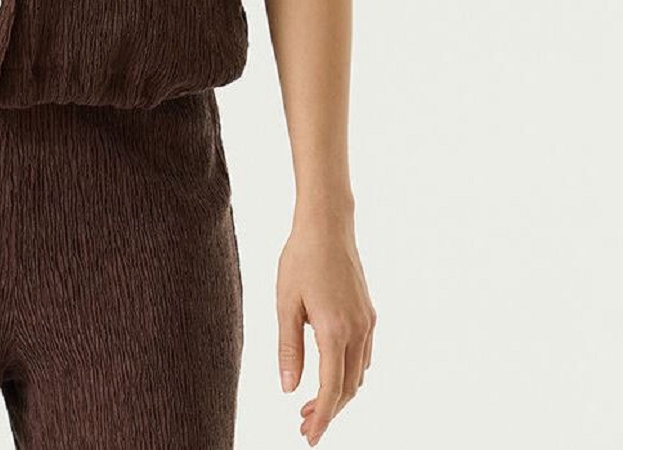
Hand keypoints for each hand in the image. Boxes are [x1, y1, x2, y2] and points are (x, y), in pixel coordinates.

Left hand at [276, 212, 376, 445]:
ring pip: (358, 374)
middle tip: (303, 423)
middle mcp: (358, 331)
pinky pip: (364, 355)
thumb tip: (289, 389)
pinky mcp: (369, 313)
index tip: (309, 437)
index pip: (332, 389)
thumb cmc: (301, 258)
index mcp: (334, 331)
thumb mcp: (285, 303)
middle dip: (329, 410)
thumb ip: (288, 348)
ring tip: (312, 402)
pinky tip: (331, 372)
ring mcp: (367, 322)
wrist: (328, 224)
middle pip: (349, 388)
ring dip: (340, 393)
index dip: (322, 418)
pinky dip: (349, 373)